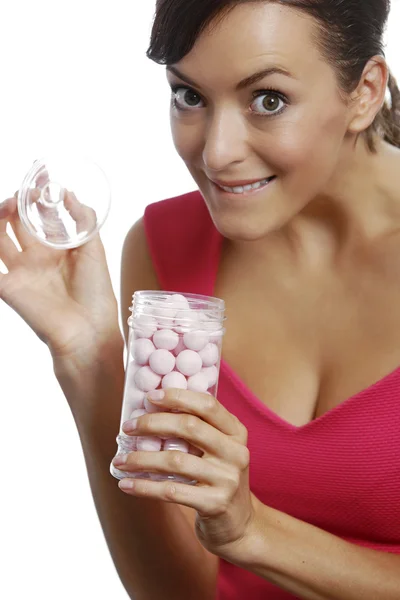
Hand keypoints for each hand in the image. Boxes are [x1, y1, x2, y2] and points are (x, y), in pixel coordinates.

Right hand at [0, 187, 119, 363]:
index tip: (40, 174)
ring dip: (0, 216)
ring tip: (9, 205)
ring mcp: (20, 270)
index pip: (41, 214)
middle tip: (25, 192)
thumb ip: (83, 220)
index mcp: (57, 248)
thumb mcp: (94, 249)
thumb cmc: (96, 292)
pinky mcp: (8, 286)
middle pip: (17, 221)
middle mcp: (36, 256)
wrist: (88, 329)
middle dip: (17, 201)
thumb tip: (69, 193)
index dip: (38, 194)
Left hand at [112, 388, 261, 561]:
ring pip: (175, 460)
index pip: (207, 405)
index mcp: (236, 432)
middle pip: (189, 427)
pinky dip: (144, 487)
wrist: (241, 525)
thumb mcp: (219, 450)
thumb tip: (152, 410)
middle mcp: (236, 452)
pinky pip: (172, 491)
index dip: (177, 396)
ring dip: (141, 459)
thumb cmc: (218, 478)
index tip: (150, 397)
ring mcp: (227, 479)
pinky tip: (126, 484)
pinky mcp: (215, 504)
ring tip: (119, 460)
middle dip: (152, 424)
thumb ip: (198, 430)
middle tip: (127, 428)